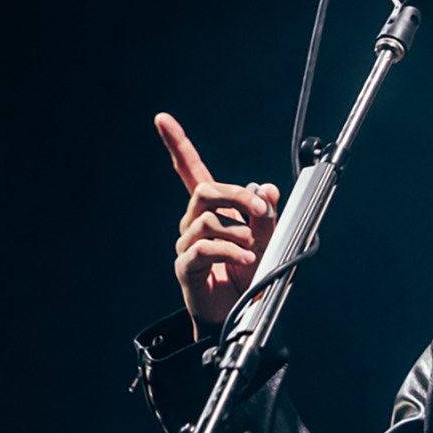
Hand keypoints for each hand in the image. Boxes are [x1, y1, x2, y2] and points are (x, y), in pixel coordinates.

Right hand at [156, 113, 280, 338]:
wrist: (242, 313)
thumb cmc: (252, 275)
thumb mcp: (268, 240)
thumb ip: (267, 216)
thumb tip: (268, 188)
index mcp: (212, 210)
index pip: (190, 171)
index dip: (177, 145)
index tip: (163, 120)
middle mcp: (195, 223)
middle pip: (205, 191)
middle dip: (238, 196)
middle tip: (263, 211)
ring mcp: (188, 244)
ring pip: (208, 221)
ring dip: (240, 232)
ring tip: (254, 250)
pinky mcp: (186, 266)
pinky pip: (205, 248)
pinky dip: (230, 251)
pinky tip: (245, 259)